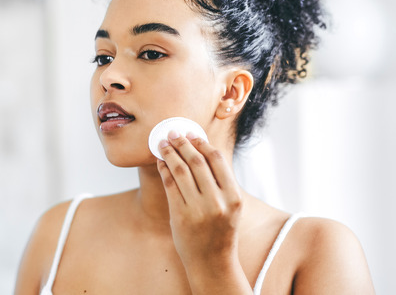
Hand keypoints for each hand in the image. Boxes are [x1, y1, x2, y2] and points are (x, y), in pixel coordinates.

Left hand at [156, 130, 242, 266]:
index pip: (217, 160)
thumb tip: (202, 150)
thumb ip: (221, 182)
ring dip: (170, 153)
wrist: (212, 262)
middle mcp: (217, 202)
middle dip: (183, 143)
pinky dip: (164, 170)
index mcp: (234, 197)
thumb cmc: (221, 231)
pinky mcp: (180, 216)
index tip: (192, 134)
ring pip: (181, 170)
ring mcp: (198, 210)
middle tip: (173, 133)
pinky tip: (161, 162)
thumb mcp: (231, 207)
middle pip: (197, 162)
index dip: (202, 143)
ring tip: (163, 144)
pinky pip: (169, 185)